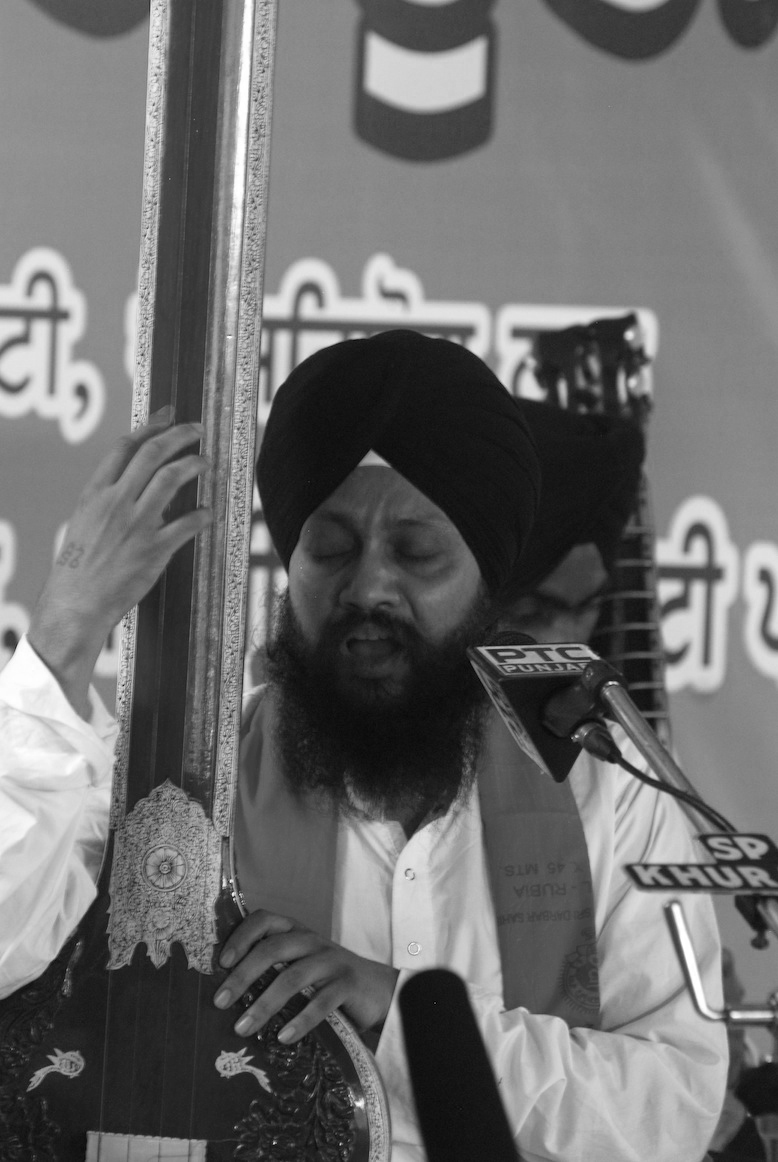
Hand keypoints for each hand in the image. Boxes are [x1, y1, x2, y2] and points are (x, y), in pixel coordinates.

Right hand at [28, 409, 211, 714]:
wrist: (76, 603)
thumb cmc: (79, 565)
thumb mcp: (84, 521)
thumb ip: (107, 498)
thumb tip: (133, 480)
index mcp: (95, 493)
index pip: (125, 447)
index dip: (151, 426)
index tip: (168, 415)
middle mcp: (116, 502)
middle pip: (152, 454)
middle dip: (179, 436)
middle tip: (197, 429)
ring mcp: (137, 524)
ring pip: (172, 478)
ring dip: (194, 465)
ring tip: (206, 462)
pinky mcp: (155, 549)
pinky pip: (188, 524)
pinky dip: (203, 515)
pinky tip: (210, 513)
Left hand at [214, 909, 399, 1044]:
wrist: (376, 989)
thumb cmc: (325, 980)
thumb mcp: (299, 966)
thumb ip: (272, 969)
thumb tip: (225, 994)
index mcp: (295, 931)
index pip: (265, 920)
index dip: (241, 936)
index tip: (222, 962)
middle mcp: (312, 940)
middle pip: (273, 949)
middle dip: (243, 976)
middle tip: (220, 1002)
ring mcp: (331, 960)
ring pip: (293, 977)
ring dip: (264, 1004)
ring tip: (242, 1028)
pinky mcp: (348, 984)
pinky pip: (322, 1002)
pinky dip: (301, 1020)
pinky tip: (284, 1037)